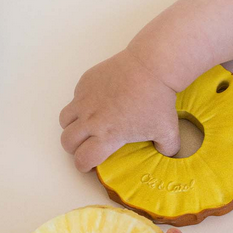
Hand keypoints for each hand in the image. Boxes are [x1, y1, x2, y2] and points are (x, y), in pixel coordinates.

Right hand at [59, 48, 179, 171]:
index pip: (83, 159)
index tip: (88, 166)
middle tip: (85, 147)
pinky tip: (96, 103)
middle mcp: (91, 120)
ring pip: (64, 120)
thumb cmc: (158, 100)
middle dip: (74, 149)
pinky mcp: (85, 82)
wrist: (151, 66)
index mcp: (108, 136)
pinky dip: (80, 105)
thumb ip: (168, 147)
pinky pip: (75, 98)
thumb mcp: (167, 130)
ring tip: (84, 126)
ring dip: (72, 127)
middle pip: (67, 142)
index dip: (83, 166)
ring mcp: (85, 100)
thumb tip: (168, 153)